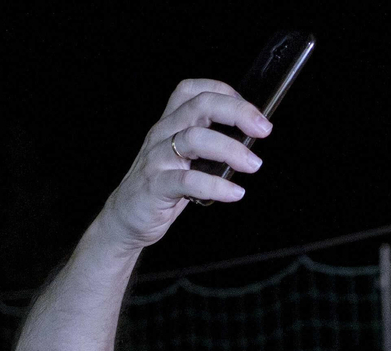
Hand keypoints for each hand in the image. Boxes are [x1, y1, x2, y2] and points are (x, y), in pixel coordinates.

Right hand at [96, 79, 271, 251]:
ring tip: (253, 164)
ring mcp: (157, 158)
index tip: (252, 112)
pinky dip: (215, 186)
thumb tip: (249, 140)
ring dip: (230, 149)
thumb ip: (209, 145)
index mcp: (170, 123)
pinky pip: (187, 181)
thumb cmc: (161, 186)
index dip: (225, 93)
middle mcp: (162, 134)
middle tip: (263, 130)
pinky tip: (234, 193)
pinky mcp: (155, 186)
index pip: (192, 91)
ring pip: (193, 138)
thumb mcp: (183, 157)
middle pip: (199, 106)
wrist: (126, 218)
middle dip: (236, 112)